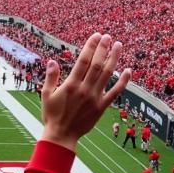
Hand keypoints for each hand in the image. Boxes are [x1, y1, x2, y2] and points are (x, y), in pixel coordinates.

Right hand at [40, 34, 130, 152]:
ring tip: (118, 46)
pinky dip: (123, 82)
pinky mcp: (101, 107)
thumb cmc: (51, 115)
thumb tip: (52, 61)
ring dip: (114, 59)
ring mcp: (94, 98)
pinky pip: (115, 92)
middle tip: (108, 37)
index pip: (83, 61)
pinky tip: (128, 71)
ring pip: (107, 74)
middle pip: (96, 64)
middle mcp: (84, 89)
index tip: (96, 36)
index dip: (90, 47)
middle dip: (103, 49)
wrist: (61, 136)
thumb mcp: (45, 95)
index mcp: (70, 85)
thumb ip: (50, 77)